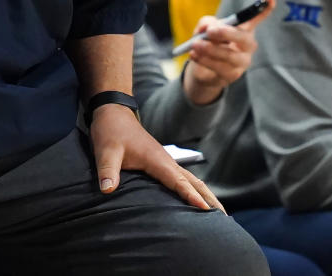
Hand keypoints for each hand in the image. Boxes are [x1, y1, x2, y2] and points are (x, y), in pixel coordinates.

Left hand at [89, 103, 223, 210]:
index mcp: (157, 160)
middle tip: (225, 219)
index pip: (178, 181)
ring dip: (207, 194)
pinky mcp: (162, 162)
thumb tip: (108, 189)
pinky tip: (197, 200)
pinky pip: (184, 178)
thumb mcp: (105, 150)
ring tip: (219, 214)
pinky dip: (195, 189)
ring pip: (192, 179)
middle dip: (211, 199)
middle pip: (195, 182)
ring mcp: (166, 161)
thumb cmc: (110, 130)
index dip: (191, 196)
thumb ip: (107, 170)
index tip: (206, 210)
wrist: (113, 112)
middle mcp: (167, 161)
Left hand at [183, 0, 276, 105]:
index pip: (256, 18)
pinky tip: (194, 55)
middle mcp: (247, 45)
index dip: (265, 8)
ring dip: (210, 49)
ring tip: (195, 44)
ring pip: (230, 55)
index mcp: (243, 30)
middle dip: (227, 33)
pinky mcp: (232, 75)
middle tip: (210, 31)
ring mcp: (242, 61)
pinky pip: (220, 67)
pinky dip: (204, 60)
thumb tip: (207, 27)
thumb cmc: (207, 44)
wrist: (202, 70)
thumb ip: (206, 23)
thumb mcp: (204, 30)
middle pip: (244, 39)